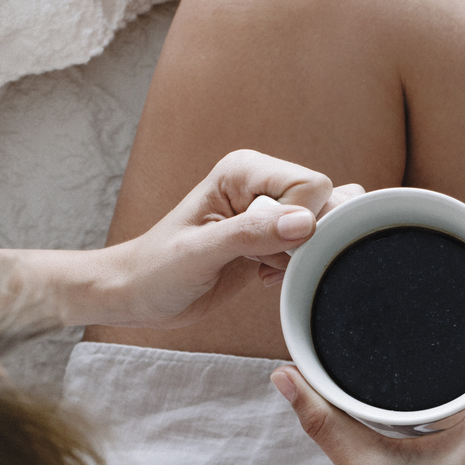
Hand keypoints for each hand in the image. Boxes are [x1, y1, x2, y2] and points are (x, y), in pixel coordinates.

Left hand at [99, 149, 363, 326]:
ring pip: (324, 226)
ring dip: (301, 257)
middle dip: (308, 240)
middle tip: (267, 260)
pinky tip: (264, 274)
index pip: (309, 186)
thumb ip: (252, 234)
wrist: (139, 294)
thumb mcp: (200, 253)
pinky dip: (297, 268)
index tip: (267, 247)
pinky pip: (313, 247)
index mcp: (243, 170)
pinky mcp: (274, 238)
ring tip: (261, 267)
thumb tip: (305, 224)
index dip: (301, 222)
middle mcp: (262, 184)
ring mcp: (270, 211)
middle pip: (325, 203)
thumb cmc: (157, 269)